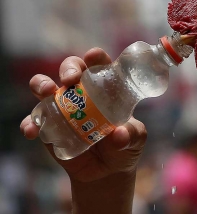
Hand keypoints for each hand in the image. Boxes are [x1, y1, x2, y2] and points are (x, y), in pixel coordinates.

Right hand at [20, 47, 146, 181]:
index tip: (93, 56)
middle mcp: (82, 92)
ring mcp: (62, 107)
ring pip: (45, 86)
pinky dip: (29, 123)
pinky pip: (33, 120)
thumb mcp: (135, 139)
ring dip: (42, 84)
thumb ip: (130, 135)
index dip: (95, 57)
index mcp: (105, 88)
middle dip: (69, 68)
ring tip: (47, 92)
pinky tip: (32, 131)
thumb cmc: (125, 145)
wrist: (107, 172)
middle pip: (71, 68)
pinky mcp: (48, 126)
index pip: (99, 65)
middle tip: (71, 79)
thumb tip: (119, 135)